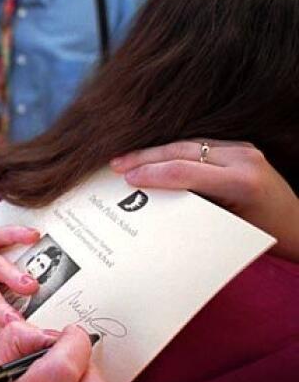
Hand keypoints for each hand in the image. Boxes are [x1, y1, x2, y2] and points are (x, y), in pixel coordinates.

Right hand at [111, 140, 298, 260]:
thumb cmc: (265, 238)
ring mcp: (244, 149)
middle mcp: (245, 158)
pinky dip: (172, 151)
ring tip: (126, 159)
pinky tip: (152, 157)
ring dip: (155, 151)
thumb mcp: (227, 230)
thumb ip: (194, 212)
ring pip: (188, 143)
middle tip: (116, 164)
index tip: (125, 178)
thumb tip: (152, 204)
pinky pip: (198, 145)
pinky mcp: (241, 148)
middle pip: (182, 150)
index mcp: (242, 181)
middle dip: (145, 157)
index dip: (151, 173)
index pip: (185, 170)